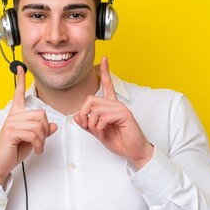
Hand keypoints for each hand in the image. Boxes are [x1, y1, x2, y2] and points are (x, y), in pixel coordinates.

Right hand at [0, 67, 57, 184]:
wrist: (1, 164)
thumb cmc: (13, 152)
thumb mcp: (32, 140)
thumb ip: (42, 131)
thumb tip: (54, 126)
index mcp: (16, 116)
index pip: (18, 95)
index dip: (20, 81)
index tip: (21, 68)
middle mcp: (13, 117)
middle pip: (41, 114)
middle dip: (45, 129)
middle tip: (41, 141)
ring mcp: (11, 123)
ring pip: (39, 125)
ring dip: (42, 140)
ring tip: (37, 147)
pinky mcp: (12, 132)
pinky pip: (34, 134)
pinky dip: (39, 144)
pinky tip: (36, 150)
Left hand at [74, 56, 153, 170]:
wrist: (133, 151)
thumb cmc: (120, 141)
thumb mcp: (98, 132)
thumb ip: (88, 124)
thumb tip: (77, 116)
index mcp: (110, 106)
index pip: (107, 85)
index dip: (105, 72)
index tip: (105, 58)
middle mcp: (115, 104)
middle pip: (90, 100)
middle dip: (85, 115)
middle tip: (88, 126)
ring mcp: (120, 108)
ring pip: (96, 110)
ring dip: (93, 125)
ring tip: (101, 132)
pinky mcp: (124, 114)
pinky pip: (103, 117)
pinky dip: (100, 128)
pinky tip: (106, 132)